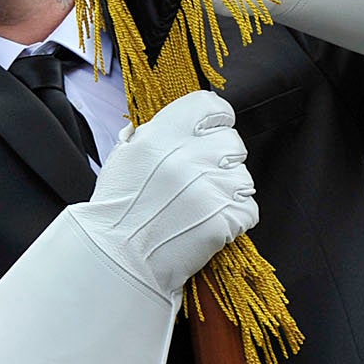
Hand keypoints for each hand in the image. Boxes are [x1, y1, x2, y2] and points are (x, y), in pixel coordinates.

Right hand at [76, 90, 256, 295]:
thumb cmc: (115, 209)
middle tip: (198, 179)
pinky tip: (207, 223)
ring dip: (227, 190)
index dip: (212, 119)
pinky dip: (233, 217)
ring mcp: (212, 187)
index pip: (210, 105)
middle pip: (231, 141)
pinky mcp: (227, 217)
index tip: (207, 133)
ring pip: (243, 176)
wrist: (119, 257)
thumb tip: (157, 125)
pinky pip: (248, 208)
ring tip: (199, 206)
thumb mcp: (121, 159)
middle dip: (219, 159)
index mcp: (162, 136)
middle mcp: (190, 156)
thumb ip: (144, 136)